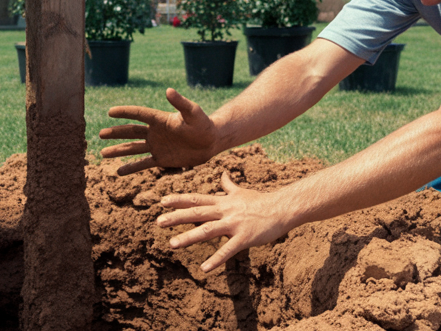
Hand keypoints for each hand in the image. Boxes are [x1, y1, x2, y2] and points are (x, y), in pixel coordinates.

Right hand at [100, 88, 218, 174]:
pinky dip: (131, 168)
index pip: (138, 114)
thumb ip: (181, 103)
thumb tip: (168, 91)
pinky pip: (143, 164)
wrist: (211, 141)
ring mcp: (157, 146)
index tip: (110, 112)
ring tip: (103, 153)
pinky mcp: (162, 159)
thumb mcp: (194, 113)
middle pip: (131, 132)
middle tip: (100, 134)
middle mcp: (155, 132)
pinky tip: (119, 171)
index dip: (124, 112)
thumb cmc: (204, 124)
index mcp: (160, 119)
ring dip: (118, 150)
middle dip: (116, 133)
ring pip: (133, 149)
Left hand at [158, 172, 291, 272]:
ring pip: (207, 231)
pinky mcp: (245, 237)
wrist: (282, 208)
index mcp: (223, 202)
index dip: (179, 200)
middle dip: (177, 217)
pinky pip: (228, 250)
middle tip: (158, 221)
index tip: (162, 202)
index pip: (197, 200)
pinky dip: (216, 259)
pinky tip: (204, 268)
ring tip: (172, 244)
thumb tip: (223, 173)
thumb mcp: (242, 192)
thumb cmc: (262, 201)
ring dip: (189, 237)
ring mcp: (234, 224)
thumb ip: (229, 186)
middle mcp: (225, 211)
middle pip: (197, 213)